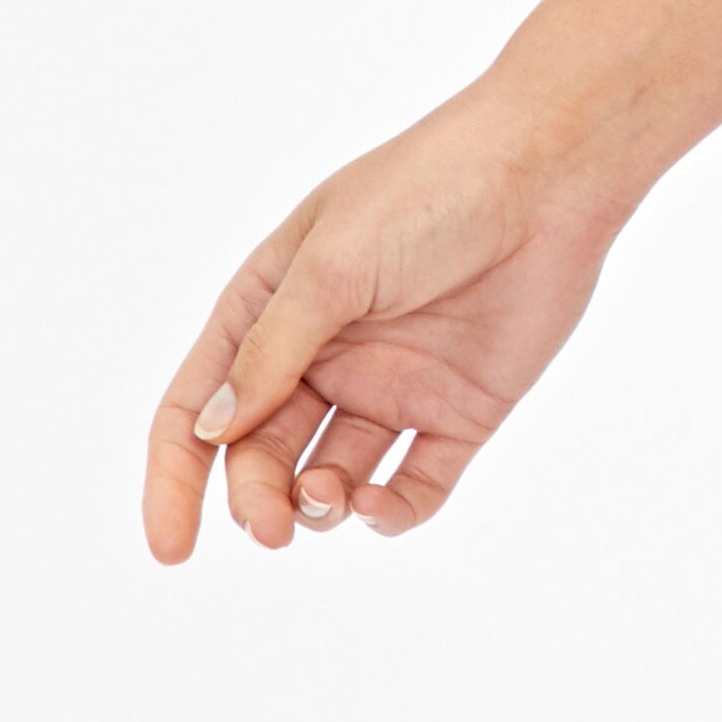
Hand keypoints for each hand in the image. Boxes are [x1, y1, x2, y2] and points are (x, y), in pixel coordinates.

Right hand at [142, 74, 631, 562]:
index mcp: (274, 307)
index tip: (170, 548)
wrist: (550, 173)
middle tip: (270, 527)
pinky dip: (390, 512)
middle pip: (263, 455)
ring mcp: (393, 384)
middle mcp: (326, 353)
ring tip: (329, 498)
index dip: (175, 480)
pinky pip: (415, 485)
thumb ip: (272, 352)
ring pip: (332, 477)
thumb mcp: (333, 265)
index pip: (201, 406)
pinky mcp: (460, 410)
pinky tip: (378, 506)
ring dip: (318, 505)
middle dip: (256, 499)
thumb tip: (210, 433)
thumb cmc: (430, 192)